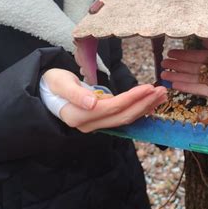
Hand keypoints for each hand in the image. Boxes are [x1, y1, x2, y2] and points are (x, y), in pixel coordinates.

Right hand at [42, 69, 166, 132]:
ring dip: (145, 107)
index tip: (149, 87)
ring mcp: (96, 125)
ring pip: (126, 119)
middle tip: (162, 90)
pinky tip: (151, 103)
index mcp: (79, 115)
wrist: (45, 94)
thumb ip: (74, 93)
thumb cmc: (52, 84)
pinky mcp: (101, 122)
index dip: (132, 98)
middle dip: (144, 103)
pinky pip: (123, 117)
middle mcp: (89, 124)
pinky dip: (139, 110)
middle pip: (123, 116)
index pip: (113, 107)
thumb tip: (92, 103)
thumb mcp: (59, 83)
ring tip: (162, 95)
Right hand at [161, 32, 207, 103]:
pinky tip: (174, 83)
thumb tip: (202, 39)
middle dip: (177, 65)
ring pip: (193, 78)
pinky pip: (200, 89)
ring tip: (163, 74)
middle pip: (193, 67)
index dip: (184, 55)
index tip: (170, 53)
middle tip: (162, 63)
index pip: (198, 55)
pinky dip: (187, 86)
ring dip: (178, 76)